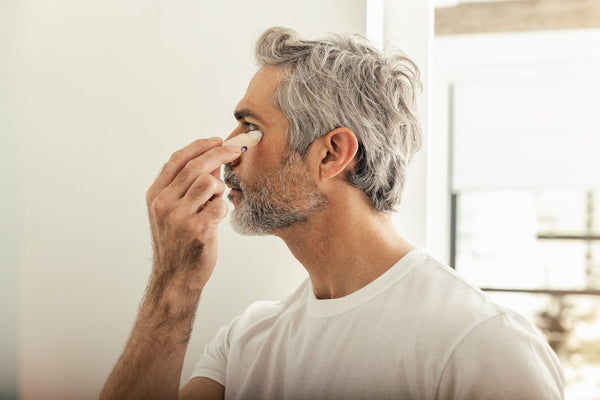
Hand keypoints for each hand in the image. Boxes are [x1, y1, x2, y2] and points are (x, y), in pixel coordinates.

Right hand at [145, 137, 241, 293]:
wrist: (175, 278)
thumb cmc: (177, 243)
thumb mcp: (172, 211)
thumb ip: (186, 186)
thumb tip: (211, 160)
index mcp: (156, 195)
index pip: (178, 159)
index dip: (201, 145)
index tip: (218, 140)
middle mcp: (164, 203)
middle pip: (197, 166)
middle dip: (221, 153)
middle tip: (238, 149)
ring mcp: (180, 216)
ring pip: (210, 182)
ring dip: (219, 189)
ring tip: (215, 203)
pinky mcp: (199, 229)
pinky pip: (220, 205)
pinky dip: (223, 209)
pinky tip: (216, 219)